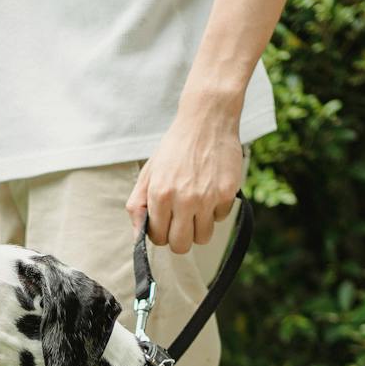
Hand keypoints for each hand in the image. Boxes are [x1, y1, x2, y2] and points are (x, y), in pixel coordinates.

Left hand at [127, 112, 244, 254]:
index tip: (164, 223)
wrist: (207, 120)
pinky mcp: (227, 193)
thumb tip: (137, 236)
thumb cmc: (175, 147)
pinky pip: (220, 219)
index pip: (158, 238)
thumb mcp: (149, 172)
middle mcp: (184, 199)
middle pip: (181, 246)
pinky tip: (210, 191)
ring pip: (203, 238)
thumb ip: (138, 205)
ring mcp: (208, 198)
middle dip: (178, 239)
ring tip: (196, 209)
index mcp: (160, 194)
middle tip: (180, 224)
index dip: (160, 233)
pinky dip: (215, 210)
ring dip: (198, 228)